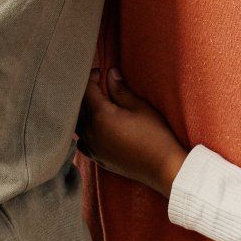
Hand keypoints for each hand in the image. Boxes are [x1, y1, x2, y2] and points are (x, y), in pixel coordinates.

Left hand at [77, 68, 187, 196]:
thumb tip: (110, 74)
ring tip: (95, 103)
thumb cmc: (155, 135)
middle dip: (85, 92)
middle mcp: (91, 132)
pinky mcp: (97, 158)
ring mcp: (92, 147)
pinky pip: (82, 141)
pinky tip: (94, 127)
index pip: (87, 91)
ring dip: (83, 111)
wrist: (162, 168)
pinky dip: (84, 130)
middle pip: (78, 107)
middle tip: (98, 84)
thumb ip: (121, 90)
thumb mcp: (140, 107)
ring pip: (77, 125)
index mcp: (100, 116)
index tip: (100, 72)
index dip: (91, 78)